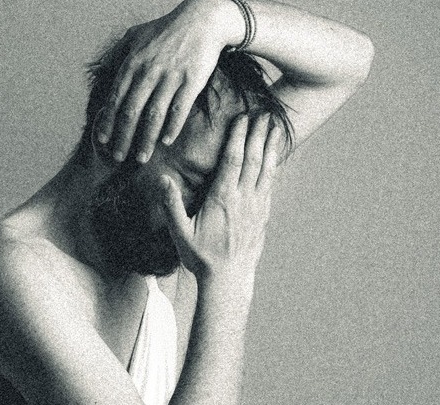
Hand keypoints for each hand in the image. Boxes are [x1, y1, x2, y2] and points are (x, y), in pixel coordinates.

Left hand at [95, 0, 229, 162]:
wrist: (201, 20)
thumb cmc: (166, 28)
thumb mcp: (135, 35)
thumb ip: (117, 54)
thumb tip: (102, 71)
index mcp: (132, 63)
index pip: (115, 99)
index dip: (107, 122)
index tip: (102, 140)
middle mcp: (148, 72)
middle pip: (131, 112)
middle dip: (123, 137)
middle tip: (118, 157)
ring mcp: (170, 77)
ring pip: (154, 115)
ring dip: (146, 139)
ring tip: (141, 158)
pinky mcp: (191, 81)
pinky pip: (179, 109)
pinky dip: (172, 127)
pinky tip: (166, 142)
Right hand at [161, 113, 282, 289]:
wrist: (228, 279)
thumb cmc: (201, 256)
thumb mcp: (180, 232)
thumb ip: (171, 205)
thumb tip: (164, 180)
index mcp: (222, 199)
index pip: (232, 161)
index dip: (238, 137)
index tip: (243, 118)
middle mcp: (243, 199)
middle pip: (253, 159)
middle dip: (258, 134)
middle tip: (263, 113)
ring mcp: (256, 207)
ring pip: (266, 169)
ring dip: (270, 146)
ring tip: (275, 127)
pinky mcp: (263, 215)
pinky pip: (270, 184)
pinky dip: (274, 166)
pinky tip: (275, 157)